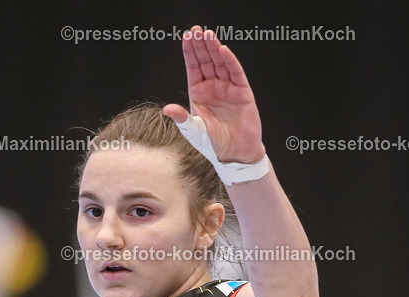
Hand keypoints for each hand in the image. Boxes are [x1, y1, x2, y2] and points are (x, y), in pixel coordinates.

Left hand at [163, 25, 263, 163]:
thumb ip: (181, 118)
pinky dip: (229, 61)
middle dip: (201, 45)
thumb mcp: (193, 131)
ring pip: (220, 63)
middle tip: (196, 30)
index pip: (193, 67)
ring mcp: (227, 88)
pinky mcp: (242, 92)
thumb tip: (167, 109)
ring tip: (208, 35)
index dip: (190, 52)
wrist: (234, 155)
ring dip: (214, 49)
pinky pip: (235, 73)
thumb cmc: (213, 144)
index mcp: (198, 93)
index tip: (186, 37)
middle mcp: (212, 87)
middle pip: (206, 61)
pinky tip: (223, 50)